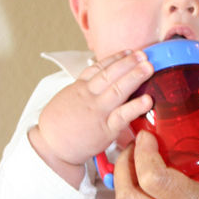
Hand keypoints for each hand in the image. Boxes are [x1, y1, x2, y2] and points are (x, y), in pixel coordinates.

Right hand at [29, 51, 153, 186]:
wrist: (50, 147)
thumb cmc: (58, 126)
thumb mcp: (67, 99)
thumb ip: (83, 90)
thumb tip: (97, 83)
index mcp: (80, 88)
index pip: (99, 68)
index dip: (115, 58)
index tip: (128, 52)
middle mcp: (89, 96)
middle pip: (110, 75)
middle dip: (128, 63)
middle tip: (143, 55)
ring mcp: (98, 112)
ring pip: (117, 90)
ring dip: (134, 77)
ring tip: (148, 68)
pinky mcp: (105, 129)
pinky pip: (122, 116)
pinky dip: (135, 107)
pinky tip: (147, 100)